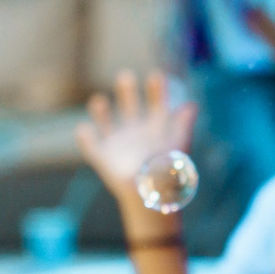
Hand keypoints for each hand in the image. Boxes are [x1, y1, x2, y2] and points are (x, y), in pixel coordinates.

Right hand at [77, 69, 197, 210]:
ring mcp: (118, 145)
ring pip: (107, 122)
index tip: (156, 75)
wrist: (151, 197)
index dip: (156, 90)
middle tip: (125, 76)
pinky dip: (85, 138)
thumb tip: (191, 105)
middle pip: (130, 106)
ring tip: (99, 101)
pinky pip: (91, 145)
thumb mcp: (178, 146)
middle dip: (127, 91)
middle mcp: (136, 133)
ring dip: (101, 111)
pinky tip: (84, 129)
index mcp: (156, 129)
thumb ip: (183, 125)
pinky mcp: (103, 158)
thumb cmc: (169, 172)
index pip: (157, 104)